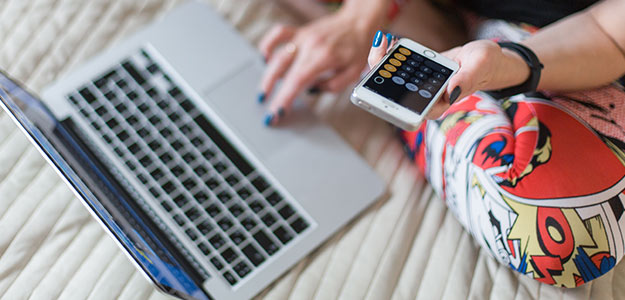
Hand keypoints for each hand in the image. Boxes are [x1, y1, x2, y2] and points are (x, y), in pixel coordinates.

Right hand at [258, 9, 382, 124]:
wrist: (360, 22)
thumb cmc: (357, 47)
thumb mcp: (353, 73)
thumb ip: (332, 85)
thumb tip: (311, 90)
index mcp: (324, 56)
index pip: (298, 80)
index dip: (284, 98)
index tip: (276, 113)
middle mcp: (310, 44)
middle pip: (283, 70)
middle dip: (272, 93)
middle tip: (268, 111)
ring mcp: (302, 36)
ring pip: (277, 56)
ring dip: (267, 77)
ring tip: (264, 94)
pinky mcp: (300, 31)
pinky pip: (278, 34)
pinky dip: (267, 46)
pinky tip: (264, 60)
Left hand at [367, 38, 530, 118]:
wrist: (485, 59)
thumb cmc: (487, 65)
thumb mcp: (479, 67)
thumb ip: (466, 79)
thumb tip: (450, 94)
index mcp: (440, 104)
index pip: (413, 110)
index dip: (396, 105)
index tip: (385, 91)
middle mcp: (427, 99)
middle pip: (397, 95)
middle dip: (382, 77)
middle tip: (378, 56)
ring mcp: (421, 86)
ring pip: (395, 80)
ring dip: (384, 64)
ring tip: (381, 43)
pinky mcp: (418, 73)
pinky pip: (400, 67)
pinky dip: (392, 56)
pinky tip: (388, 41)